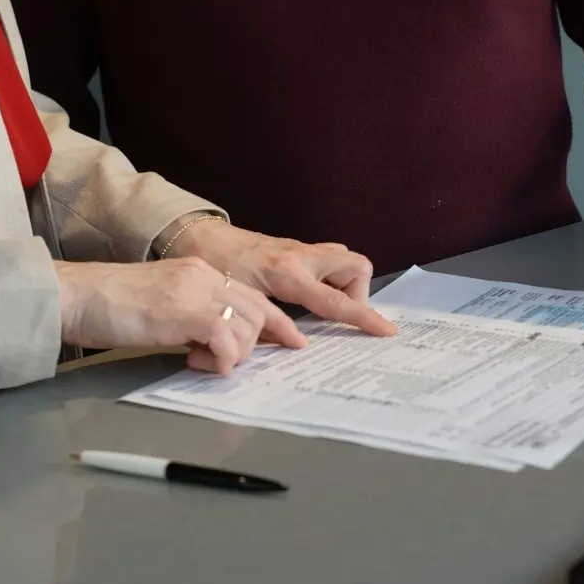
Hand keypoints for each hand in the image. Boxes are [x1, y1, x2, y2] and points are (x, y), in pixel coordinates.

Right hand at [54, 258, 306, 374]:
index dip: (278, 322)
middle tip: (235, 362)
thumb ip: (194, 316)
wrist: (76, 296)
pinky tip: (198, 363)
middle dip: (262, 342)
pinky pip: (226, 339)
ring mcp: (195, 292)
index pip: (254, 294)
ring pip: (247, 326)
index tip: (294, 341)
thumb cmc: (110, 305)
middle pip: (260, 310)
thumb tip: (215, 343)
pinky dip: (222, 359)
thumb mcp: (163, 304)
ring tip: (199, 360)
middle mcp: (203, 276)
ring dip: (233, 354)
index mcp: (200, 271)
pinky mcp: (183, 312)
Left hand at [166, 219, 395, 335]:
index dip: (364, 317)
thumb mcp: (240, 302)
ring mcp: (301, 249)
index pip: (336, 301)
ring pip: (345, 260)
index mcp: (288, 274)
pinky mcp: (296, 248)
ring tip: (324, 305)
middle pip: (356, 267)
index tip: (385, 331)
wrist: (198, 237)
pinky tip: (309, 294)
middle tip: (337, 314)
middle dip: (358, 293)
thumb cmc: (214, 268)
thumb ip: (269, 325)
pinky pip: (329, 259)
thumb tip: (296, 346)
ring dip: (344, 283)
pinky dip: (329, 277)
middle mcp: (302, 256)